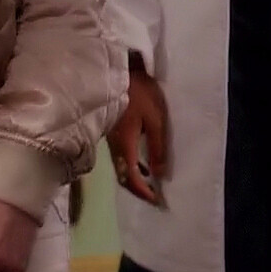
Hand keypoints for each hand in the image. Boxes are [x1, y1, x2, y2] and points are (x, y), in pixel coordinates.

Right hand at [108, 67, 167, 204]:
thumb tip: (159, 173)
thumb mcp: (155, 118)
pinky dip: (131, 166)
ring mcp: (111, 140)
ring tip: (151, 183)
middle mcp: (115, 147)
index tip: (157, 201)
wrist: (116, 70)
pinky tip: (142, 164)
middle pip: (123, 176)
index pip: (131, 177)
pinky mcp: (112, 132)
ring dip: (134, 178)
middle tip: (154, 196)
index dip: (143, 192)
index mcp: (125, 145)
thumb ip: (157, 146)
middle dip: (137, 189)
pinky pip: (120, 157)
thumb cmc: (139, 93)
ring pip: (120, 167)